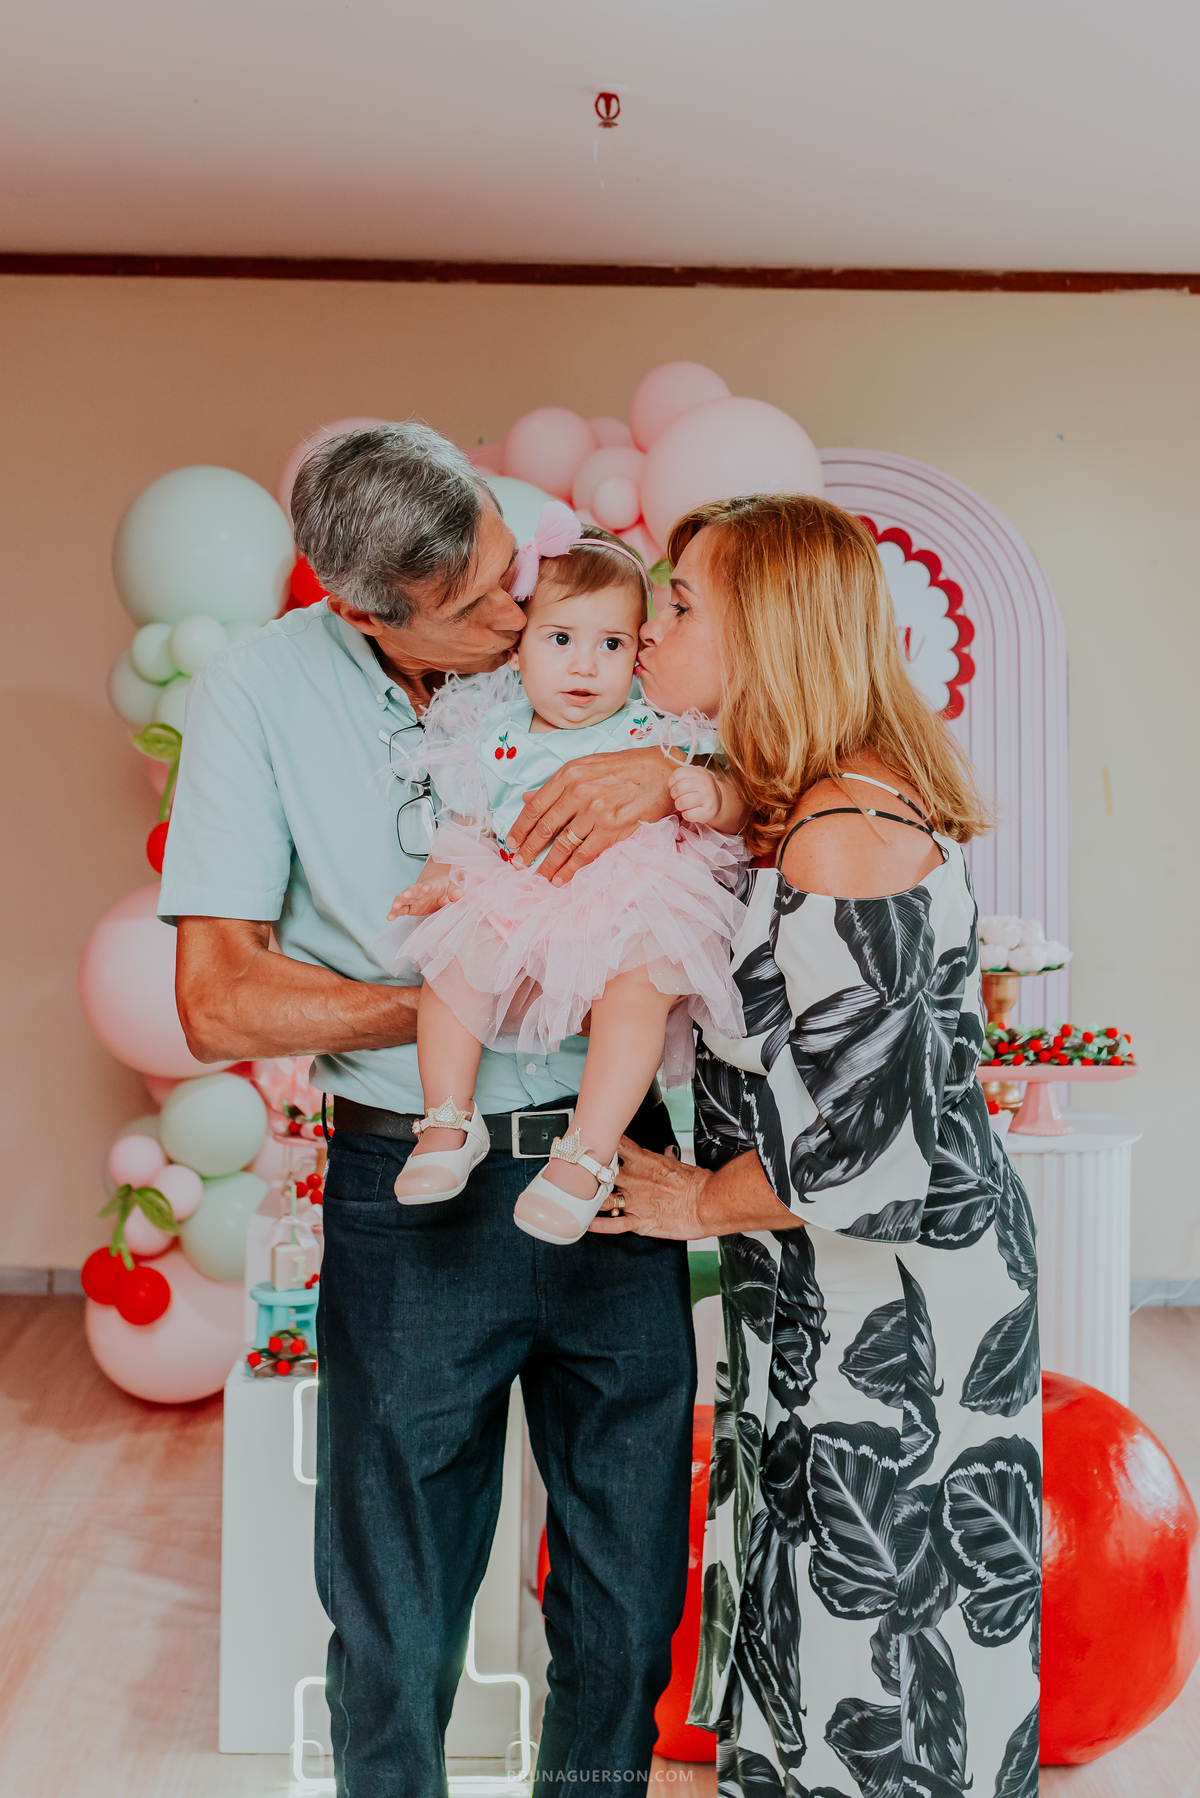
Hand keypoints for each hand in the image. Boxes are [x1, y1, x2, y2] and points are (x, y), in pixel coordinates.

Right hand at [387, 877, 460, 918]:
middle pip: (412, 890)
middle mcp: (419, 891)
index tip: (425, 888)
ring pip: (403, 898)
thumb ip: (456, 892)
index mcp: (431, 885)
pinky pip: (399, 909)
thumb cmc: (444, 888)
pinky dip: (394, 912)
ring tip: (394, 906)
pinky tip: (389, 917)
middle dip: (409, 892)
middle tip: (405, 895)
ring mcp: (412, 898)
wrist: (434, 887)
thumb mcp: (452, 889)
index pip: (428, 885)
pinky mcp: (408, 907)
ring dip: (398, 902)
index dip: (427, 886)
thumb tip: (460, 895)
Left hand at [505, 748, 675, 883]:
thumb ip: (557, 784)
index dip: (520, 828)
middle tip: (517, 865)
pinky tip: (561, 879)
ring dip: (548, 864)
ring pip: (563, 845)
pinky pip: (584, 854)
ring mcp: (595, 811)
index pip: (535, 806)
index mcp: (568, 775)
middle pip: (545, 828)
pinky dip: (570, 870)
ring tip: (539, 876)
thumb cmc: (625, 768)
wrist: (662, 773)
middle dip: (529, 850)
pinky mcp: (612, 829)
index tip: (511, 843)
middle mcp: (578, 792)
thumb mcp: (587, 766)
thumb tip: (528, 799)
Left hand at [588, 1136, 713, 1238]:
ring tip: (576, 1200)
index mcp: (644, 1161)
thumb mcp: (679, 1164)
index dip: (601, 1142)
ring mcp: (634, 1201)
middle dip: (588, 1172)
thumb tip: (667, 1151)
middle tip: (576, 1172)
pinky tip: (586, 1224)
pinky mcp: (639, 1221)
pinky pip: (613, 1225)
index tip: (591, 1141)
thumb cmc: (696, 1184)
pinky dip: (598, 1225)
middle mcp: (634, 1179)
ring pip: (602, 1198)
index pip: (617, 1146)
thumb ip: (667, 1158)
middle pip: (601, 1171)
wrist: (707, 1203)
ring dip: (589, 1200)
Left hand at [669, 764, 723, 824]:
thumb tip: (665, 783)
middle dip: (674, 795)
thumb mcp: (694, 777)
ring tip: (683, 805)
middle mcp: (704, 783)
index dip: (671, 782)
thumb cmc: (700, 789)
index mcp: (699, 773)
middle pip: (678, 789)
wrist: (718, 801)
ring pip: (682, 802)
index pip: (677, 774)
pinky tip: (690, 811)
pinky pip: (688, 815)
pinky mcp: (708, 811)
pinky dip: (686, 815)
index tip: (674, 787)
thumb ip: (681, 777)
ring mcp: (708, 797)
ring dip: (679, 805)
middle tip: (678, 797)